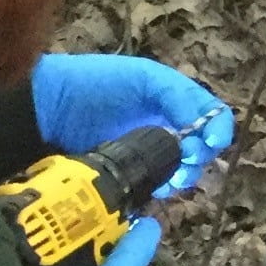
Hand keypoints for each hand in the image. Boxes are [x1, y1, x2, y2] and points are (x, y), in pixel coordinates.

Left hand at [31, 52, 236, 198]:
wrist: (48, 112)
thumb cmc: (96, 85)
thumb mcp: (144, 78)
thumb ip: (178, 96)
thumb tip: (207, 127)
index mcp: (171, 98)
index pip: (210, 114)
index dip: (217, 129)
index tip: (211, 143)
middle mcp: (165, 125)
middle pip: (202, 146)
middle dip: (201, 154)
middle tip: (188, 159)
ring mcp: (149, 151)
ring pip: (185, 169)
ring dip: (186, 174)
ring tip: (174, 176)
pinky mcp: (133, 174)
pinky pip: (160, 185)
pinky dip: (166, 187)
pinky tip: (159, 187)